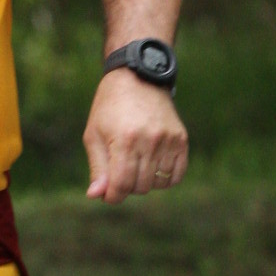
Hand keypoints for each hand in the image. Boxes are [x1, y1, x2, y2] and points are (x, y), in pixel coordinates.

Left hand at [83, 70, 187, 202]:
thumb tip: (95, 195)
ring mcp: (168, 140)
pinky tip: (153, 167)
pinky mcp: (181, 139)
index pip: (121, 185)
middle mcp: (149, 141)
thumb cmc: (109, 108)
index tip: (108, 195)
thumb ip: (97, 168)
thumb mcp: (94, 135)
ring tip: (135, 164)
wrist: (137, 79)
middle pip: (140, 187)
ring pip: (157, 183)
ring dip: (145, 182)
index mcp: (124, 140)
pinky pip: (176, 175)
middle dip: (127, 187)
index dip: (113, 196)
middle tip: (120, 172)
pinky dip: (165, 178)